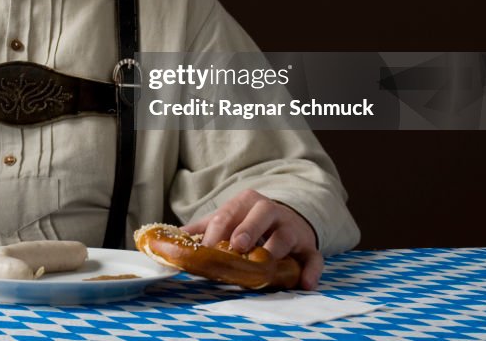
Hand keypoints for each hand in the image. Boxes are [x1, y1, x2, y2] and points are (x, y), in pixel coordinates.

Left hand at [183, 188, 322, 288]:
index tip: (206, 250)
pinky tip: (304, 283)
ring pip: (285, 236)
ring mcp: (291, 228)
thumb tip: (173, 238)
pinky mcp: (308, 247)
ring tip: (265, 265)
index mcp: (246, 202)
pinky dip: (311, 270)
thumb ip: (203, 228)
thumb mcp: (227, 218)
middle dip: (248, 229)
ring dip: (275, 251)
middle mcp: (270, 211)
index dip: (215, 234)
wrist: (287, 219)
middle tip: (237, 246)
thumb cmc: (249, 222)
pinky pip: (313, 257)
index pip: (227, 215)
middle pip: (260, 214)